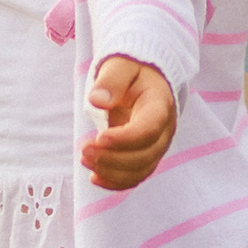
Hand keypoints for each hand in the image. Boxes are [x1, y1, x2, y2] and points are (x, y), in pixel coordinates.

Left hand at [80, 56, 176, 190]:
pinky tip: (94, 178)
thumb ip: (112, 80)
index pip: (148, 130)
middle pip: (144, 155)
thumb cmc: (132, 71)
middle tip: (83, 149)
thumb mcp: (122, 65)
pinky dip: (115, 182)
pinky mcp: (147, 156)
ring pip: (140, 170)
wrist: (145, 79)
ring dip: (111, 171)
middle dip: (112, 157)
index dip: (124, 139)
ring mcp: (157, 146)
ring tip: (84, 159)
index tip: (98, 137)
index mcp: (159, 105)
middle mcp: (164, 130)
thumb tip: (97, 100)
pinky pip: (136, 176)